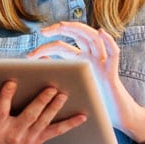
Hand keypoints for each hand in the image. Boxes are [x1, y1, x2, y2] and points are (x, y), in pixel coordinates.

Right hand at [0, 79, 85, 143]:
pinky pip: (57, 131)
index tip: (11, 81)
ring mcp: (29, 137)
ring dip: (55, 106)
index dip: (6, 96)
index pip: (2, 109)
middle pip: (30, 114)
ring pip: (44, 119)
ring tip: (64, 93)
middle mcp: (15, 132)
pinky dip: (70, 123)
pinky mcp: (38, 141)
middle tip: (51, 86)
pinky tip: (83, 115)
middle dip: (41, 100)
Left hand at [28, 21, 144, 141]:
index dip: (46, 47)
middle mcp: (90, 58)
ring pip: (92, 37)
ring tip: (62, 26)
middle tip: (43, 32)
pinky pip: (114, 53)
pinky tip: (101, 32)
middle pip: (77, 35)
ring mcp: (102, 63)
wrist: (113, 117)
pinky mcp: (112, 72)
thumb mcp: (69, 93)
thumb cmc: (89, 107)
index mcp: (79, 62)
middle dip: (60, 30)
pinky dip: (109, 41)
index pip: (62, 46)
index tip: (30, 55)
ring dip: (78, 30)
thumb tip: (35, 72)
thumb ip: (57, 80)